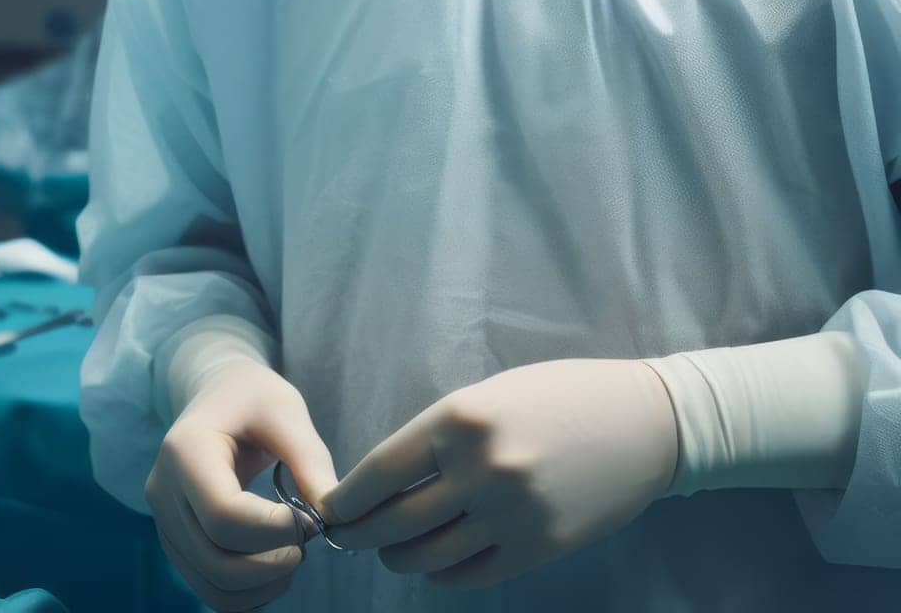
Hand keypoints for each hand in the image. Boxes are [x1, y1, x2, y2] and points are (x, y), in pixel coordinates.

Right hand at [146, 360, 337, 610]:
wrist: (217, 393)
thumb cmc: (252, 395)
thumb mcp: (286, 410)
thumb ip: (309, 462)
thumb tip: (333, 518)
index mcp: (185, 448)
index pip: (223, 515)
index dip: (274, 531)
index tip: (312, 520)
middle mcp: (163, 489)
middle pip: (215, 559)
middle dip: (272, 564)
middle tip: (307, 541)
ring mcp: (164, 521)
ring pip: (212, 585)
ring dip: (262, 586)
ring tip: (293, 553)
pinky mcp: (177, 542)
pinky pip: (210, 589)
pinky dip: (248, 594)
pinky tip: (274, 565)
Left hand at [321, 358, 677, 590]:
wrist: (642, 423)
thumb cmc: (557, 396)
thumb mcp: (488, 396)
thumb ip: (441, 436)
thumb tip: (386, 479)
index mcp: (460, 418)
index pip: (380, 471)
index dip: (347, 497)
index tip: (327, 509)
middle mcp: (481, 468)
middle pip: (396, 520)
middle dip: (360, 533)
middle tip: (343, 535)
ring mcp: (512, 514)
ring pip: (429, 554)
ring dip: (398, 556)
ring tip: (387, 548)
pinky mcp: (540, 549)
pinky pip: (471, 573)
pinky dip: (441, 573)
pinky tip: (432, 563)